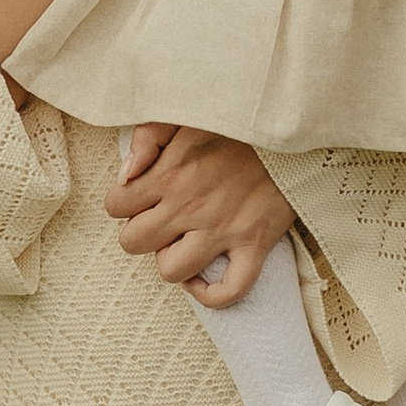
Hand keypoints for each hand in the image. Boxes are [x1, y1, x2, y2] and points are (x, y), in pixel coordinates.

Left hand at [105, 124, 293, 298]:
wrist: (290, 126)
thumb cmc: (236, 119)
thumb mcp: (184, 112)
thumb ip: (148, 137)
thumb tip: (124, 173)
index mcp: (169, 173)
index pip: (116, 206)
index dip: (122, 202)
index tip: (140, 194)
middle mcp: (190, 207)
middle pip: (134, 242)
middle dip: (140, 231)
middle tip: (160, 217)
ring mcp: (223, 230)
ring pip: (171, 271)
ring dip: (170, 259)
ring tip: (182, 241)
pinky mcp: (255, 244)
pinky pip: (229, 289)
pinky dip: (212, 293)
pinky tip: (203, 276)